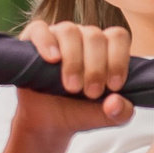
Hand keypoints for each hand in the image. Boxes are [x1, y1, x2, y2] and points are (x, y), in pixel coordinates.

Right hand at [14, 19, 132, 135]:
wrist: (48, 122)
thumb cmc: (79, 112)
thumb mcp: (105, 117)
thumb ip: (120, 112)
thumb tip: (116, 102)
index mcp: (105, 48)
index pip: (118, 37)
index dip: (118, 59)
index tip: (113, 86)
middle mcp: (83, 37)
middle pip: (95, 36)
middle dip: (96, 68)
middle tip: (91, 93)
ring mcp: (57, 35)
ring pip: (69, 31)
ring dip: (73, 60)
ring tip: (71, 87)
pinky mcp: (33, 39)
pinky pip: (40, 29)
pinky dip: (46, 42)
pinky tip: (52, 60)